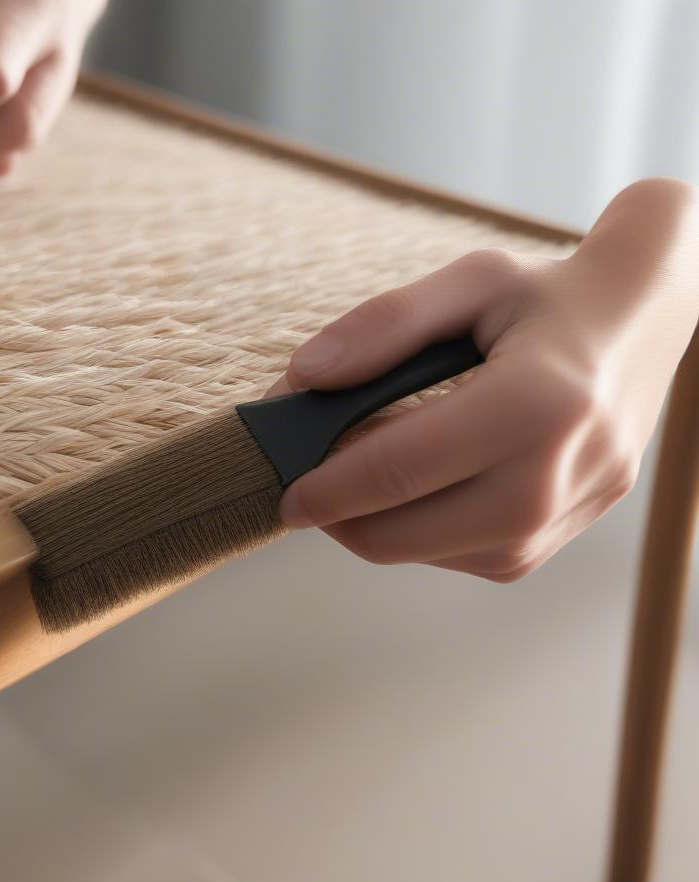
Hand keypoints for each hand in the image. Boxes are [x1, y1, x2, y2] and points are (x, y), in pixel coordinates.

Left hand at [276, 178, 698, 580]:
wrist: (640, 326)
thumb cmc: (548, 299)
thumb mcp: (471, 282)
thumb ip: (383, 324)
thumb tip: (302, 378)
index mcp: (538, 405)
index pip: (400, 468)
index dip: (327, 486)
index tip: (282, 491)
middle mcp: (557, 476)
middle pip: (408, 532)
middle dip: (341, 517)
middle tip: (306, 486)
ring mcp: (564, 517)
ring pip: (432, 555)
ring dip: (378, 528)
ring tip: (356, 478)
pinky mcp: (558, 538)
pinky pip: (466, 558)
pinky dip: (421, 534)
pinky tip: (411, 492)